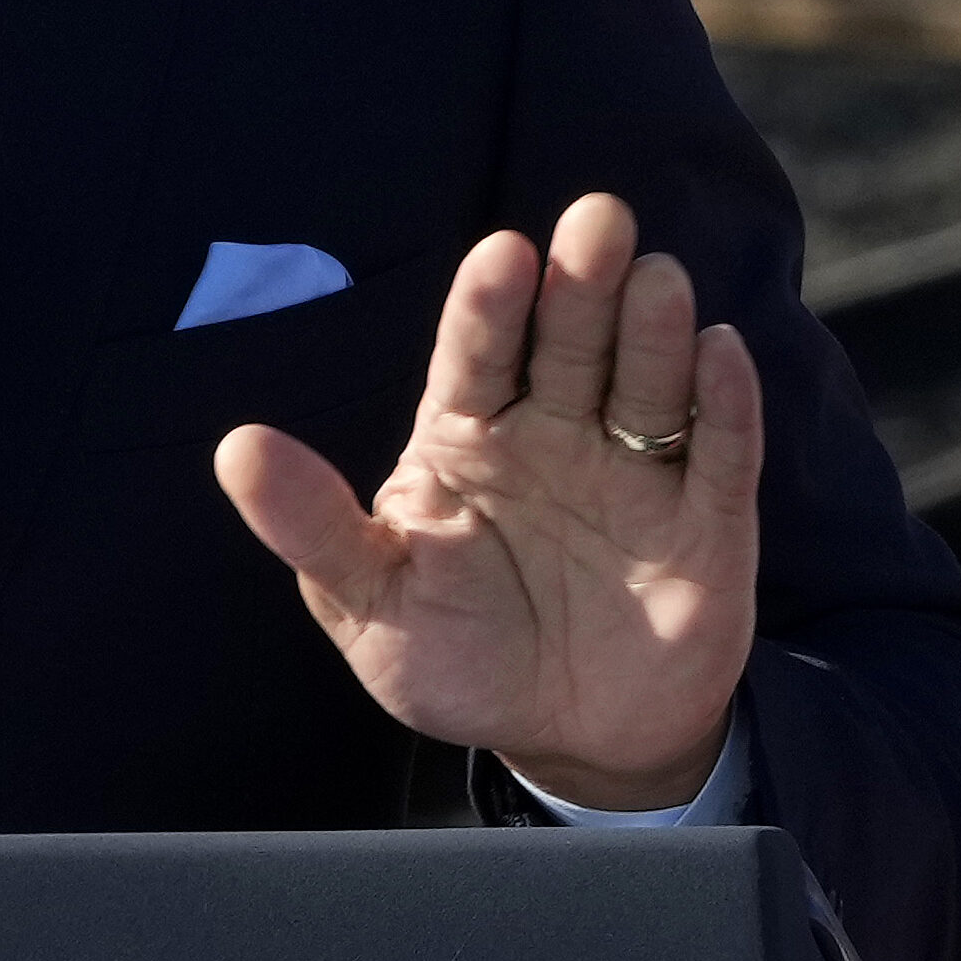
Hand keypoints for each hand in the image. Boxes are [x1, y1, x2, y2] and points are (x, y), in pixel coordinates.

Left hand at [213, 192, 762, 812]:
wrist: (569, 741)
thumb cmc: (459, 660)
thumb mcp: (372, 605)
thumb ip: (312, 526)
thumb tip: (235, 447)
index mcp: (469, 435)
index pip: (477, 355)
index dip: (489, 307)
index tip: (501, 255)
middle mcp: (556, 431)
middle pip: (571, 344)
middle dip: (583, 283)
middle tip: (596, 219)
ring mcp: (635, 470)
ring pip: (648, 383)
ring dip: (654, 329)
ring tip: (655, 278)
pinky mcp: (707, 520)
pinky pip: (721, 453)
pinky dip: (725, 402)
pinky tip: (720, 351)